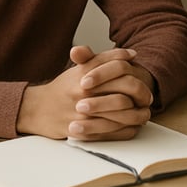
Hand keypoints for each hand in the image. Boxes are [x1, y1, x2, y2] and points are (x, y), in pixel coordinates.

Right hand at [16, 46, 152, 140]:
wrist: (37, 109)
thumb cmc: (63, 88)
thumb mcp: (80, 68)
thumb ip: (104, 58)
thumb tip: (131, 54)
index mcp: (85, 73)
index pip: (117, 69)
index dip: (134, 71)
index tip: (142, 73)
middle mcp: (84, 92)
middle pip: (123, 92)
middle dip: (141, 94)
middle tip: (148, 97)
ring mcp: (83, 113)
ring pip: (120, 114)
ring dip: (137, 114)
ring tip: (145, 112)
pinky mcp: (82, 130)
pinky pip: (112, 132)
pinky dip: (126, 129)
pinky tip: (133, 125)